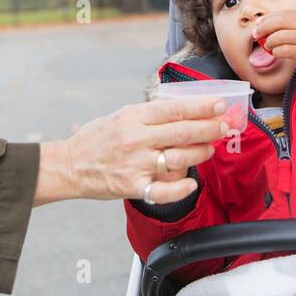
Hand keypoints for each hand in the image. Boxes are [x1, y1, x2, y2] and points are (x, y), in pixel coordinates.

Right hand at [38, 97, 227, 205]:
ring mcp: (135, 164)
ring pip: (178, 158)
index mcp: (133, 117)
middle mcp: (136, 139)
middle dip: (209, 128)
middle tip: (225, 126)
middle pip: (181, 132)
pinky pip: (163, 190)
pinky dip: (181, 187)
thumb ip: (149, 114)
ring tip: (210, 148)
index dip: (200, 107)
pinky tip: (191, 182)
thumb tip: (182, 109)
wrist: (69, 166)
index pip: (174, 109)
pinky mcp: (133, 186)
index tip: (219, 105)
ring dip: (200, 153)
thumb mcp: (120, 115)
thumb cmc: (96, 139)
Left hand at [252, 11, 295, 73]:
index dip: (268, 19)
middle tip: (255, 34)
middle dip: (263, 28)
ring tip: (268, 47)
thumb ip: (295, 25)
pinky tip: (277, 53)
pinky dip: (277, 52)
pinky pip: (284, 50)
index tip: (258, 24)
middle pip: (278, 22)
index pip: (282, 14)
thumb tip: (271, 26)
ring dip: (269, 43)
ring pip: (278, 36)